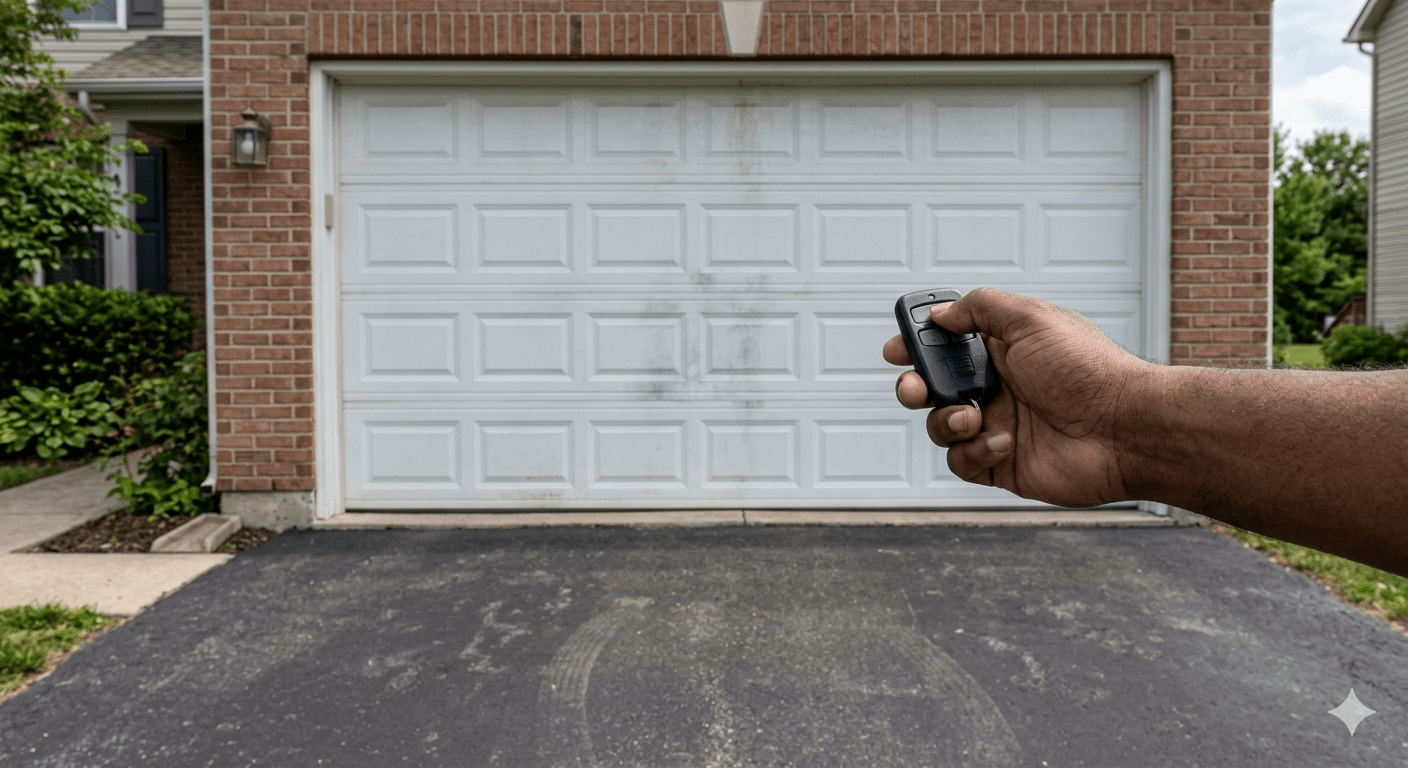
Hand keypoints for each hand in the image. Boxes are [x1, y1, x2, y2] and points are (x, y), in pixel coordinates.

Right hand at [883, 288, 1150, 506]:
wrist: (1125, 429)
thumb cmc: (1086, 369)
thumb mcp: (1030, 318)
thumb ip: (980, 308)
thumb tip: (941, 314)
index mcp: (1003, 350)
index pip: (947, 344)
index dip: (917, 345)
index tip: (896, 349)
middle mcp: (999, 388)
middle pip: (933, 388)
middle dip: (913, 387)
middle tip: (915, 389)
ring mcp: (999, 426)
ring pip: (941, 426)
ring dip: (945, 420)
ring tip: (972, 417)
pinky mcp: (1003, 465)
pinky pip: (963, 462)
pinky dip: (975, 451)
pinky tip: (1005, 442)